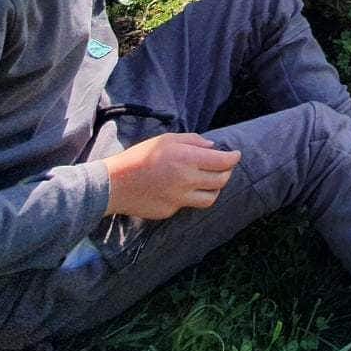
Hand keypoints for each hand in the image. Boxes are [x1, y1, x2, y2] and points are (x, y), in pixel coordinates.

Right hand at [104, 132, 242, 219]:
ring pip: (210, 198)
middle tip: (224, 167)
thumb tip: (213, 147)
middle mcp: (186, 180)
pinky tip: (183, 189)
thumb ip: (193, 141)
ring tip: (209, 181)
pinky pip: (189, 204)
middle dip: (227, 173)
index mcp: (186, 159)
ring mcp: (179, 199)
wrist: (114, 184)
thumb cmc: (139, 156)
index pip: (223, 161)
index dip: (233, 158)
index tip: (236, 155)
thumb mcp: (165, 139)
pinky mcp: (171, 211)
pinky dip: (191, 196)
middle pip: (221, 181)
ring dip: (214, 189)